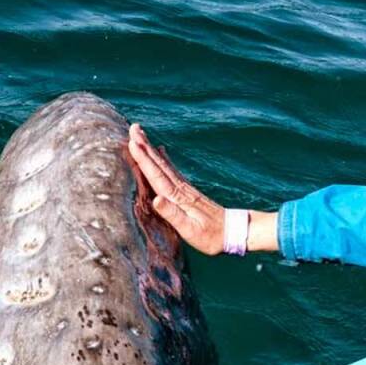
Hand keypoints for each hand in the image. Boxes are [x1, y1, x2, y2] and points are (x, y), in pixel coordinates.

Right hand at [127, 123, 225, 254]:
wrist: (233, 232)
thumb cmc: (210, 236)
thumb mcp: (190, 230)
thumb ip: (173, 214)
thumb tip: (156, 199)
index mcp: (178, 197)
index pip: (156, 174)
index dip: (144, 159)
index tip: (132, 142)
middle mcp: (180, 188)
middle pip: (159, 164)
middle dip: (145, 146)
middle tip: (133, 128)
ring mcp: (185, 188)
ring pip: (164, 164)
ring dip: (151, 149)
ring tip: (141, 134)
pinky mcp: (189, 191)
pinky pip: (172, 170)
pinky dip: (164, 159)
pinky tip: (161, 151)